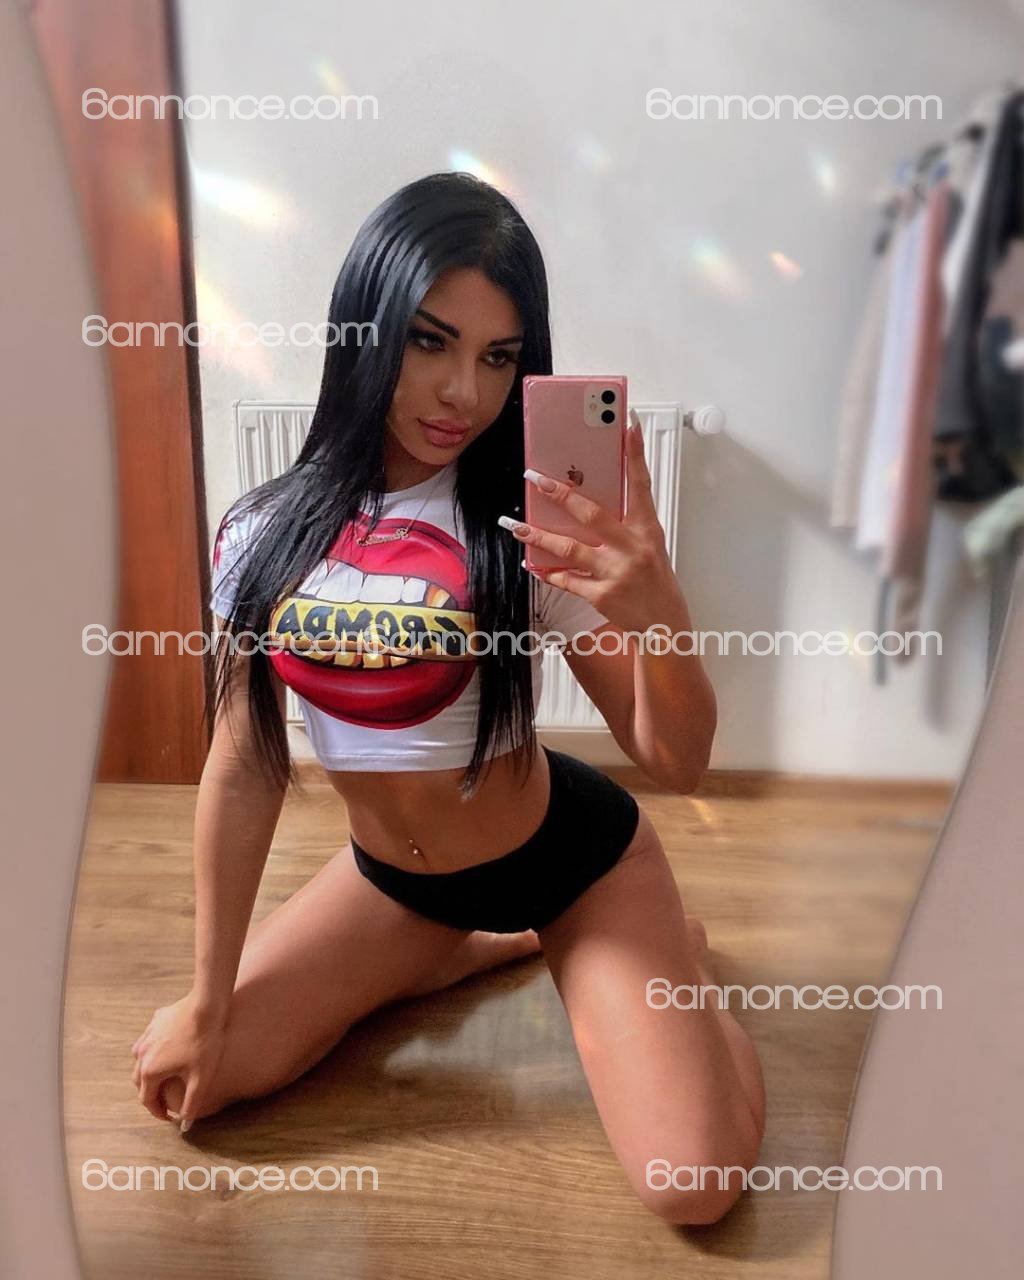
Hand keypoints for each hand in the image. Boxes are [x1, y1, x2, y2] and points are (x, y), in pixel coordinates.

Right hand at [131, 990, 228, 1130]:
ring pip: (141, 1059)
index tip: (169, 1117)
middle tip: (165, 1100)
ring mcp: (147, 1035)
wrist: (206, 1005)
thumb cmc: (205, 1042)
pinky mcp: (155, 1021)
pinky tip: (169, 1049)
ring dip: (149, 1071)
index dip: (158, 1112)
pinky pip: (150, 1040)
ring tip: (165, 1076)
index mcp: (150, 1071)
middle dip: (151, 1093)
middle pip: (140, 1081)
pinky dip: (154, 1051)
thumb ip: (192, 1103)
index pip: (147, 1099)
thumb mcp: (201, 1078)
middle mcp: (142, 1054)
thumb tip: (186, 1122)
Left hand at [499, 409, 683, 633]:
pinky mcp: (601, 595)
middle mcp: (631, 548)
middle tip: (535, 478)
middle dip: (559, 494)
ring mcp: (615, 572)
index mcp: (646, 530)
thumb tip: (588, 503)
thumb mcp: (649, 546)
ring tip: (517, 526)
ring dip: (538, 536)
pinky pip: (566, 579)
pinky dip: (547, 571)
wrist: (663, 625)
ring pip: (569, 548)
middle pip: (590, 514)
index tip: (627, 426)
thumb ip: (624, 524)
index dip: (634, 455)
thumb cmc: (656, 581)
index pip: (640, 485)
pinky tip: (532, 565)